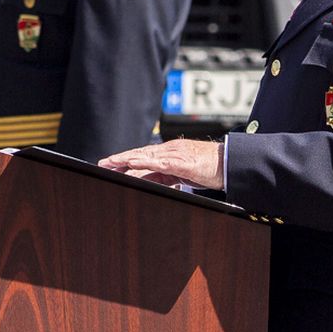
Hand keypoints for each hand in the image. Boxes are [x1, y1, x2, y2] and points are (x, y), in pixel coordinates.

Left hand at [97, 138, 225, 190]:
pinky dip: (145, 161)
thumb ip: (164, 176)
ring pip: (146, 155)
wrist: (229, 165)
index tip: (109, 164)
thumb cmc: (208, 169)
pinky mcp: (182, 162)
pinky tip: (132, 162)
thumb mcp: (181, 174)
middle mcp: (169, 150)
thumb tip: (145, 180)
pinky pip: (160, 162)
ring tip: (111, 162)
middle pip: (140, 153)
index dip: (125, 159)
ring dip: (127, 158)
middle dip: (120, 159)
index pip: (142, 155)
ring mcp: (175, 154)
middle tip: (103, 163)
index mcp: (168, 153)